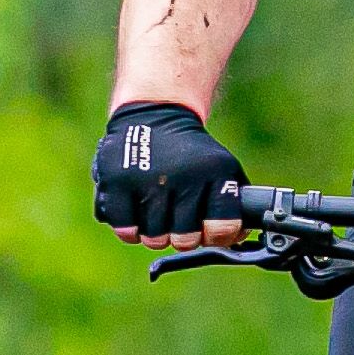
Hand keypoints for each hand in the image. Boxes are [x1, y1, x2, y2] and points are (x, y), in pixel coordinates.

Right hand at [95, 100, 248, 245]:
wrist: (154, 114)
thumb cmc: (191, 154)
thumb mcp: (223, 168)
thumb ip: (234, 204)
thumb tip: (236, 237)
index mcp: (215, 172)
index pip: (222, 228)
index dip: (215, 237)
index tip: (208, 230)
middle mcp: (183, 175)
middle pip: (185, 239)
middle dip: (182, 237)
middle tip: (178, 222)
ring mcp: (148, 179)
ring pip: (153, 238)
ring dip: (155, 234)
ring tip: (156, 213)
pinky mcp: (116, 181)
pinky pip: (125, 230)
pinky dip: (129, 230)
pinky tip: (135, 215)